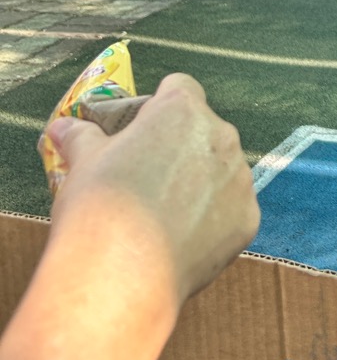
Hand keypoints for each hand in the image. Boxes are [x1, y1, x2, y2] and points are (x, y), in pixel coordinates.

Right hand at [48, 74, 259, 309]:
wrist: (123, 271)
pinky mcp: (248, 219)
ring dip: (201, 183)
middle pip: (204, 130)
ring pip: (221, 171)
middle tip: (148, 176)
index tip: (141, 130)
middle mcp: (221, 136)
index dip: (158, 106)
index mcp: (182, 110)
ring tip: (164, 214)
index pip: (180, 88)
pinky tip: (183, 239)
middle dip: (180, 146)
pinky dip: (213, 220)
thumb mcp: (83, 162)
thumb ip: (82, 136)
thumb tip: (64, 126)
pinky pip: (232, 210)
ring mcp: (240, 179)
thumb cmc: (100, 205)